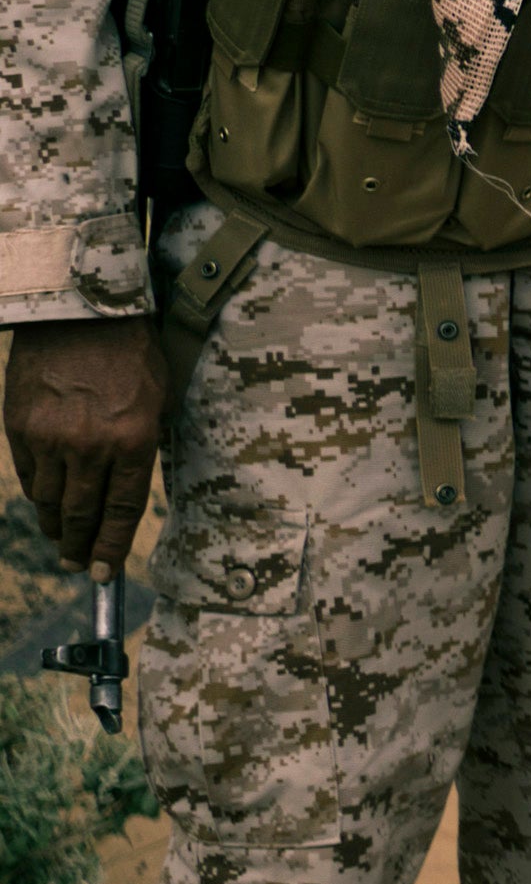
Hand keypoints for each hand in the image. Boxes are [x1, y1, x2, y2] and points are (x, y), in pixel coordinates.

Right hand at [5, 315, 166, 572]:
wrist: (82, 311)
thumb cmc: (132, 353)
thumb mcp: (157, 401)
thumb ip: (141, 446)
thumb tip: (124, 490)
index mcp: (133, 440)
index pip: (121, 510)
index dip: (110, 546)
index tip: (102, 572)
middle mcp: (89, 445)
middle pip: (80, 512)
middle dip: (78, 545)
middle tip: (76, 566)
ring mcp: (50, 437)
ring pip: (48, 498)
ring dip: (53, 525)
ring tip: (59, 540)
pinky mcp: (19, 425)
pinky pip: (27, 473)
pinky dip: (35, 493)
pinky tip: (43, 504)